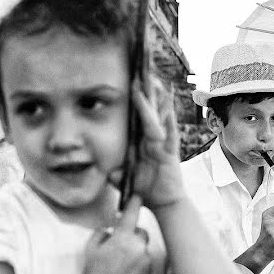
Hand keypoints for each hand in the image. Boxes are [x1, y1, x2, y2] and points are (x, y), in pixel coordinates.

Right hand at [82, 196, 152, 273]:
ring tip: (121, 263)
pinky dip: (139, 262)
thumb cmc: (94, 271)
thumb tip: (109, 230)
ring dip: (135, 250)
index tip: (137, 196)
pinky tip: (127, 271)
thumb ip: (101, 233)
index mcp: (122, 238)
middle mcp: (137, 246)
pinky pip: (146, 261)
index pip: (131, 214)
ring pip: (143, 248)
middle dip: (133, 235)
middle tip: (121, 244)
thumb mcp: (91, 247)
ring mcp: (145, 259)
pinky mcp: (149, 271)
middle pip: (141, 232)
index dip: (134, 203)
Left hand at [113, 78, 183, 208]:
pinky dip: (169, 120)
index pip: (136, 115)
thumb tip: (103, 168)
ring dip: (157, 100)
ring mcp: (162, 143)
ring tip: (156, 80)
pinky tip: (170, 107)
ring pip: (159, 116)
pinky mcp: (170, 152)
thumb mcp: (122, 178)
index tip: (131, 80)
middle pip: (149, 110)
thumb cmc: (144, 189)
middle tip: (143, 70)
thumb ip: (113, 171)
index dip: (135, 99)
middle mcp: (152, 138)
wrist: (162, 203)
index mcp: (141, 140)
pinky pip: (169, 133)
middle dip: (147, 91)